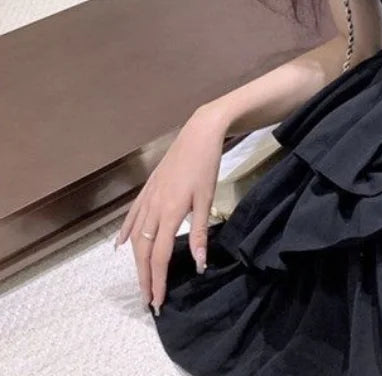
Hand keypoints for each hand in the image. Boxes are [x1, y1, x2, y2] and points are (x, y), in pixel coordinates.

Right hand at [113, 105, 226, 313]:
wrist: (199, 134)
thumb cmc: (206, 166)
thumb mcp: (206, 200)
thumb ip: (199, 232)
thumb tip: (198, 264)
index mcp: (169, 212)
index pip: (159, 255)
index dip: (157, 280)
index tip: (157, 301)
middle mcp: (153, 206)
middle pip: (143, 250)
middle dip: (144, 277)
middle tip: (147, 299)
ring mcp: (148, 196)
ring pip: (136, 236)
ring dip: (136, 260)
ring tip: (140, 279)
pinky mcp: (148, 188)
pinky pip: (133, 216)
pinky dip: (126, 232)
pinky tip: (121, 245)